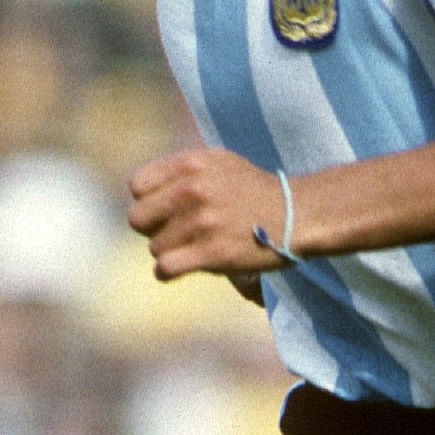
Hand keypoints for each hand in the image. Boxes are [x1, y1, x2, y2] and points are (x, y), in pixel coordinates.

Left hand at [127, 146, 293, 280]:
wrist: (298, 215)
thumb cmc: (257, 191)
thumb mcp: (220, 162)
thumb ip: (183, 171)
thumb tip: (142, 190)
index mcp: (191, 164)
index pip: (137, 187)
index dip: (149, 201)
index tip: (166, 209)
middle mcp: (192, 190)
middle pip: (137, 218)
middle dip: (154, 228)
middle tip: (178, 231)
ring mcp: (201, 223)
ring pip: (154, 247)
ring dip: (171, 251)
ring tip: (196, 246)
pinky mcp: (211, 253)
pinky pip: (165, 268)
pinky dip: (168, 272)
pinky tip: (182, 267)